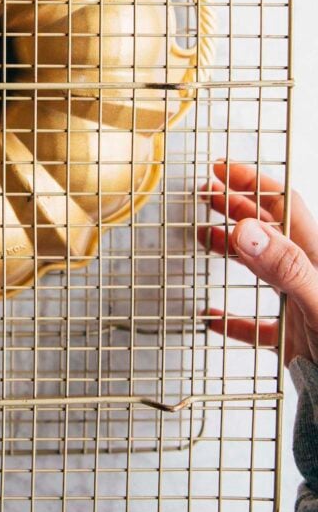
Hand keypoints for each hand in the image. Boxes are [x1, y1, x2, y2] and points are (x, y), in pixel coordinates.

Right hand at [199, 162, 317, 364]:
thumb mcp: (317, 304)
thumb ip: (285, 267)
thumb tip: (246, 230)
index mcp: (315, 258)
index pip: (282, 205)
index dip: (251, 182)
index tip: (220, 171)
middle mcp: (307, 277)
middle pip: (269, 230)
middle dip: (236, 207)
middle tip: (206, 195)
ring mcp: (300, 306)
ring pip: (263, 269)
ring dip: (233, 251)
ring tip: (206, 237)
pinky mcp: (294, 340)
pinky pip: (258, 324)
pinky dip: (233, 320)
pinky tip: (214, 320)